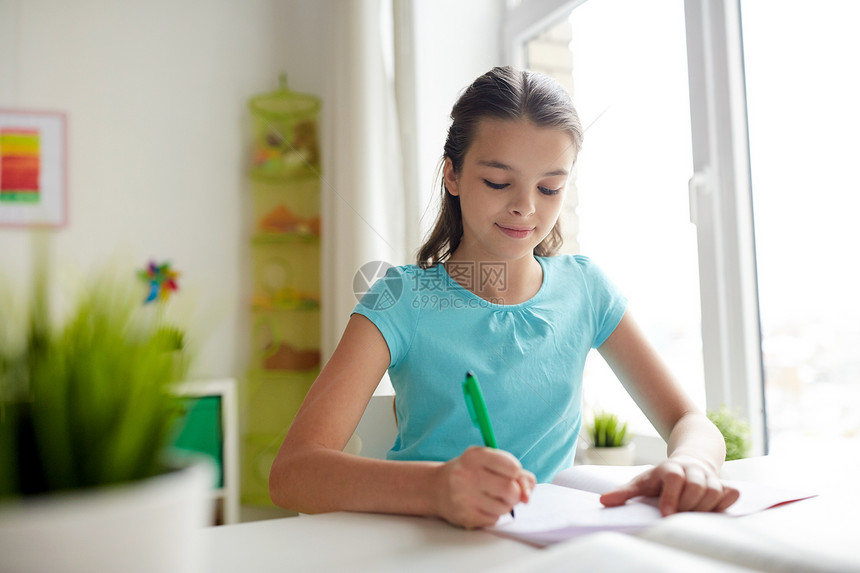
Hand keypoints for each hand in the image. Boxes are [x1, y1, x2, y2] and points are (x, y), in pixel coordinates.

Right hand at [433, 446, 535, 528]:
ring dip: (504, 505)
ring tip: (491, 498)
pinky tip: (481, 506)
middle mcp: (467, 475)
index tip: (509, 474)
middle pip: (511, 490)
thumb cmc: (468, 472)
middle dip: (514, 493)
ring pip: (505, 508)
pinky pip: (494, 520)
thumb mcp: (487, 461)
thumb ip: (514, 472)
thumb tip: (528, 493)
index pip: (513, 468)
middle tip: (505, 491)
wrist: (436, 487)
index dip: (517, 473)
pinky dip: (493, 515)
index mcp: (475, 456)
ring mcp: (464, 497)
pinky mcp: (464, 516)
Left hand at [599, 456, 738, 515]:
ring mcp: (709, 477)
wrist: (689, 461)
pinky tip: (715, 512)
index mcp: (670, 468)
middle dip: (688, 505)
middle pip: (696, 486)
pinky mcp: (723, 485)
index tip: (665, 514)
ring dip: (704, 508)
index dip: (670, 496)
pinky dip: (725, 504)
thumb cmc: (661, 478)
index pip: (673, 478)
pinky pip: (730, 494)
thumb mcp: (641, 482)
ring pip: (714, 491)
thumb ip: (624, 493)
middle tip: (678, 517)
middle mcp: (692, 470)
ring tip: (691, 517)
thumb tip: (603, 501)